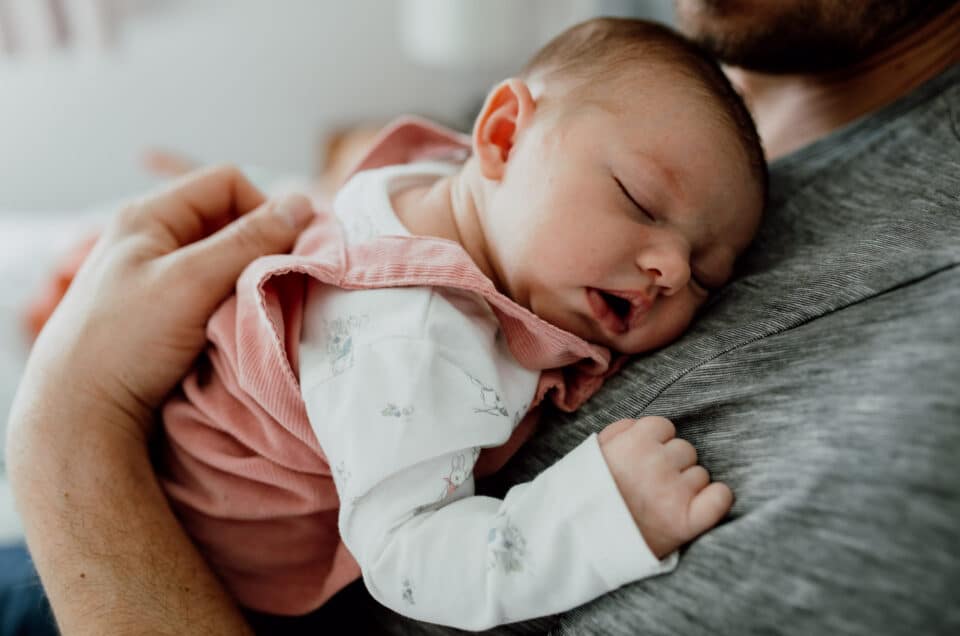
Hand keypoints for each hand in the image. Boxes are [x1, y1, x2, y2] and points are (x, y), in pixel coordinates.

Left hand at [23, 164, 315, 432]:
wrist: (81, 413)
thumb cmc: (126, 340)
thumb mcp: (194, 281)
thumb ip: (249, 241)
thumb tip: (302, 204)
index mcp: (150, 216)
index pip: (227, 183)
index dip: (263, 210)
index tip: (281, 253)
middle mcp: (152, 240)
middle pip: (228, 222)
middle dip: (258, 250)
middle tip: (271, 285)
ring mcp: (156, 277)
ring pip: (224, 261)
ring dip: (247, 282)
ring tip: (252, 312)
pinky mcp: (163, 313)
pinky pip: (213, 293)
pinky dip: (232, 306)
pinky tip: (235, 330)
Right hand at [598, 416, 732, 558]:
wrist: (581, 543)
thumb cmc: (587, 496)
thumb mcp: (591, 453)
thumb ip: (618, 432)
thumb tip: (642, 426)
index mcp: (634, 443)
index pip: (664, 427)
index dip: (655, 444)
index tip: (643, 461)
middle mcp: (657, 463)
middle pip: (685, 450)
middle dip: (671, 464)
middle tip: (651, 485)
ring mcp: (674, 492)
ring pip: (700, 474)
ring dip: (687, 485)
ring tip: (662, 503)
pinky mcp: (688, 520)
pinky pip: (720, 497)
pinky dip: (715, 500)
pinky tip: (700, 505)